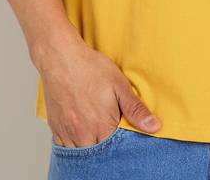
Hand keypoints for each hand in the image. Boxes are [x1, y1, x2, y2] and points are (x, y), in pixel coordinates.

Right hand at [38, 38, 161, 146]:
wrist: (61, 58)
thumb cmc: (91, 68)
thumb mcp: (119, 85)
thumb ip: (135, 109)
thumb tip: (154, 127)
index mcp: (101, 127)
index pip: (116, 149)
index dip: (121, 142)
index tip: (120, 128)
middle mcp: (82, 135)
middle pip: (98, 152)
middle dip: (105, 142)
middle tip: (107, 124)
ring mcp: (66, 132)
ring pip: (81, 151)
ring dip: (89, 143)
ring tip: (94, 125)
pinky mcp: (55, 127)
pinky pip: (65, 145)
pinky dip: (73, 140)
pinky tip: (79, 126)